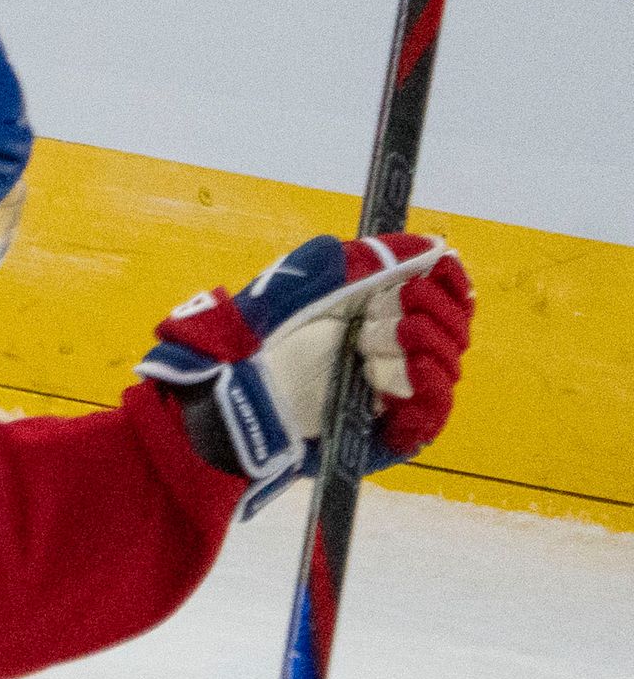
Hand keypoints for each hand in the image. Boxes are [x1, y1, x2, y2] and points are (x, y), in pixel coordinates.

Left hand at [140, 234, 471, 512]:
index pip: (443, 297)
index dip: (448, 280)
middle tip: (394, 302)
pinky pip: (432, 413)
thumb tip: (427, 244)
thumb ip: (358, 262)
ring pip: (446, 366)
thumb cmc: (255, 341)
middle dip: (432, 309)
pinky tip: (414, 366)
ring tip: (382, 334)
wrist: (225, 397)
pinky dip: (431, 386)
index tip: (439, 264)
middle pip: (452, 329)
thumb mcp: (302, 286)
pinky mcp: (389, 434)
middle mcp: (396, 354)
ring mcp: (394, 394)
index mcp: (381, 315)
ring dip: (427, 342)